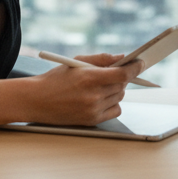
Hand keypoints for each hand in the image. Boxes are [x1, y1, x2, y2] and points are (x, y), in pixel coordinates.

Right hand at [31, 57, 145, 125]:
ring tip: (102, 85)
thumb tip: (122, 57)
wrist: (36, 100)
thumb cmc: (56, 78)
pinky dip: (113, 103)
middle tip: (114, 72)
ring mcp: (93, 110)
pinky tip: (102, 98)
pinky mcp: (91, 120)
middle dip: (122, 77)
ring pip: (120, 97)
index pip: (122, 73)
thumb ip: (102, 58)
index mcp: (89, 78)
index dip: (135, 67)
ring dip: (117, 89)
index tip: (141, 63)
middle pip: (122, 85)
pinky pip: (115, 110)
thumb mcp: (77, 61)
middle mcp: (93, 96)